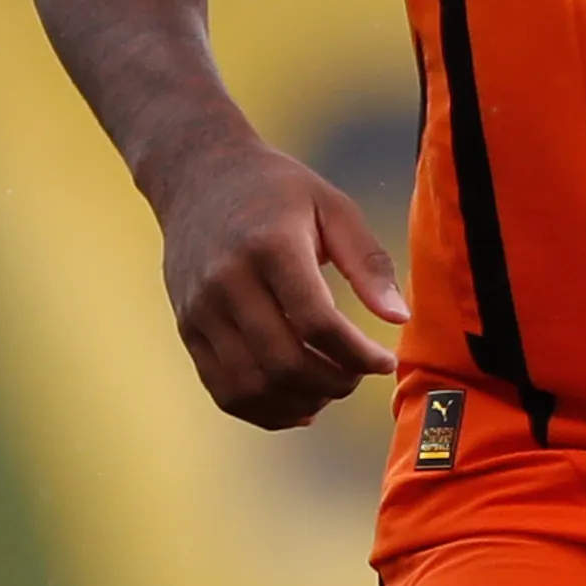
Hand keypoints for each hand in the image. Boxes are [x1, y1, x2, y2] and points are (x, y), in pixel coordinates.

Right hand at [155, 131, 407, 429]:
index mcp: (270, 247)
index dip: (357, 355)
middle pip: (285, 362)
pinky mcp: (187, 328)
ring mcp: (201, 309)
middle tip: (357, 377)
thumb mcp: (333, 206)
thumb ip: (369, 262)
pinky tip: (297, 404)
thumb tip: (399, 318)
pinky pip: (224, 390)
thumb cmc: (277, 190)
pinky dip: (264, 411)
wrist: (197, 174)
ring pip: (252, 386)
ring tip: (329, 390)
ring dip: (301, 402)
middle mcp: (227, 281)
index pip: (317, 323)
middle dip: (334, 384)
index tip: (383, 361)